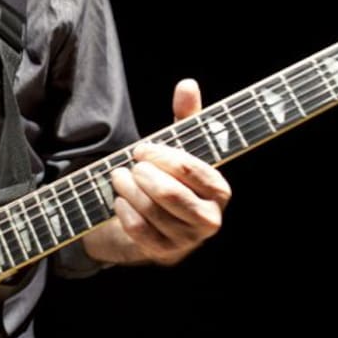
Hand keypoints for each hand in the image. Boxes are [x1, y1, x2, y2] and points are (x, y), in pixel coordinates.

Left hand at [86, 78, 229, 265]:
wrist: (149, 221)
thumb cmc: (168, 178)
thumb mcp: (178, 148)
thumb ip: (186, 118)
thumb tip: (187, 84)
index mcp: (219, 190)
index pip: (191, 169)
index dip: (161, 156)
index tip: (141, 149)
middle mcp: (210, 219)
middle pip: (171, 194)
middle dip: (143, 175)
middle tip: (129, 165)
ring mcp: (187, 241)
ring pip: (152, 212)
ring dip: (128, 190)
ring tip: (117, 177)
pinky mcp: (163, 254)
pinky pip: (140, 232)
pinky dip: (124, 212)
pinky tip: (118, 201)